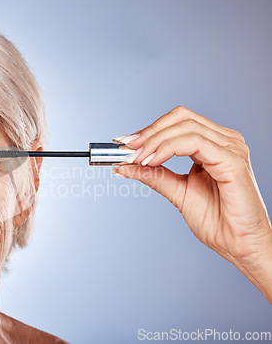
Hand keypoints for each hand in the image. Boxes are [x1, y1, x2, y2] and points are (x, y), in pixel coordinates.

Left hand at [113, 106, 271, 299]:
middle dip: (148, 132)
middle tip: (126, 148)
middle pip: (180, 118)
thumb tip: (124, 165)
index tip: (123, 144)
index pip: (178, 122)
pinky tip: (152, 161)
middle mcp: (224, 141)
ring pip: (185, 127)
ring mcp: (230, 148)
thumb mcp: (177, 192)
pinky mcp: (232, 160)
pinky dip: (167, 148)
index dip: (149, 129)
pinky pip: (194, 142)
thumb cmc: (217, 221)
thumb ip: (154, 175)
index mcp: (213, 145)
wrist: (238, 245)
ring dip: (154, 141)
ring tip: (137, 159)